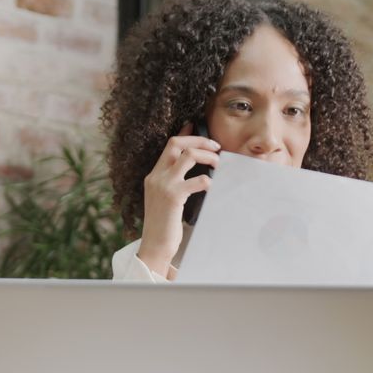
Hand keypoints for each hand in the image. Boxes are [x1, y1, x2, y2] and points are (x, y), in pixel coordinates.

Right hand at [137, 122, 219, 277]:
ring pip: (188, 155)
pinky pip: (198, 180)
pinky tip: (214, 187)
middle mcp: (156, 176)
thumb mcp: (165, 200)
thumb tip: (194, 172)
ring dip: (208, 156)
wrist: (155, 246)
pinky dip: (209, 180)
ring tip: (218, 164)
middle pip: (177, 143)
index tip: (196, 126)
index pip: (169, 145)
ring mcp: (163, 185)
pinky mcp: (173, 196)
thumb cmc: (164, 226)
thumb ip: (175, 184)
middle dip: (199, 140)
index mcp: (153, 176)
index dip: (185, 133)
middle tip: (216, 147)